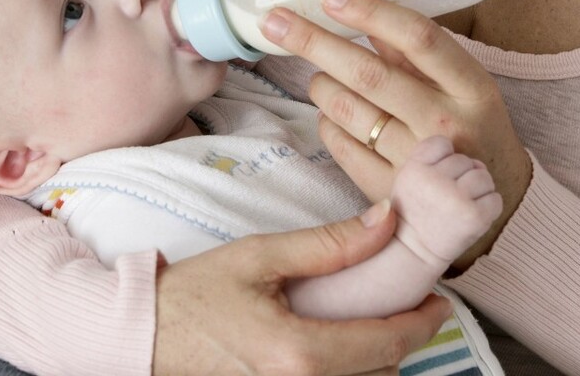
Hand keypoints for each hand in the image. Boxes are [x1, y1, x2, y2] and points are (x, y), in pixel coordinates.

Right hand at [153, 204, 450, 374]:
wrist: (140, 335)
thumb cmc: (193, 294)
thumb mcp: (259, 256)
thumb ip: (329, 244)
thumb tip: (387, 220)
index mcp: (300, 353)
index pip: (388, 343)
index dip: (423, 322)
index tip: (439, 299)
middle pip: (382, 374)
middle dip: (402, 341)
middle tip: (407, 303)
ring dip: (378, 360)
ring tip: (374, 322)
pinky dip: (350, 373)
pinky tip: (340, 344)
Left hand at [259, 0, 531, 268]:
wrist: (493, 204)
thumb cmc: (472, 127)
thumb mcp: (463, 84)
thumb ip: (414, 51)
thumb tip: (359, 5)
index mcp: (471, 87)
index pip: (417, 38)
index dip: (370, 12)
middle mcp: (445, 124)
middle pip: (368, 74)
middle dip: (313, 42)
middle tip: (275, 20)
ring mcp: (415, 162)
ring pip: (345, 109)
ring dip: (320, 84)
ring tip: (321, 77)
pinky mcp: (388, 193)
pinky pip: (338, 145)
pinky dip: (326, 122)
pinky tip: (333, 115)